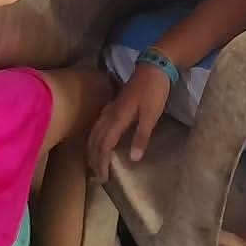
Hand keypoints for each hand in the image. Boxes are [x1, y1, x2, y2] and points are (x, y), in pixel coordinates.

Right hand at [88, 65, 171, 179]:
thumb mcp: (151, 115)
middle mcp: (109, 114)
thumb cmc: (154, 91)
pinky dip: (95, 137)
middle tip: (97, 176)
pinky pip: (98, 124)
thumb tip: (133, 159)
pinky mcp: (114, 104)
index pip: (104, 145)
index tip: (104, 179)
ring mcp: (110, 108)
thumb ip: (142, 136)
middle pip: (95, 140)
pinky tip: (98, 139)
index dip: (102, 163)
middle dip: (94, 159)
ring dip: (92, 149)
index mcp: (118, 119)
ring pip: (94, 131)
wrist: (154, 66)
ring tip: (93, 162)